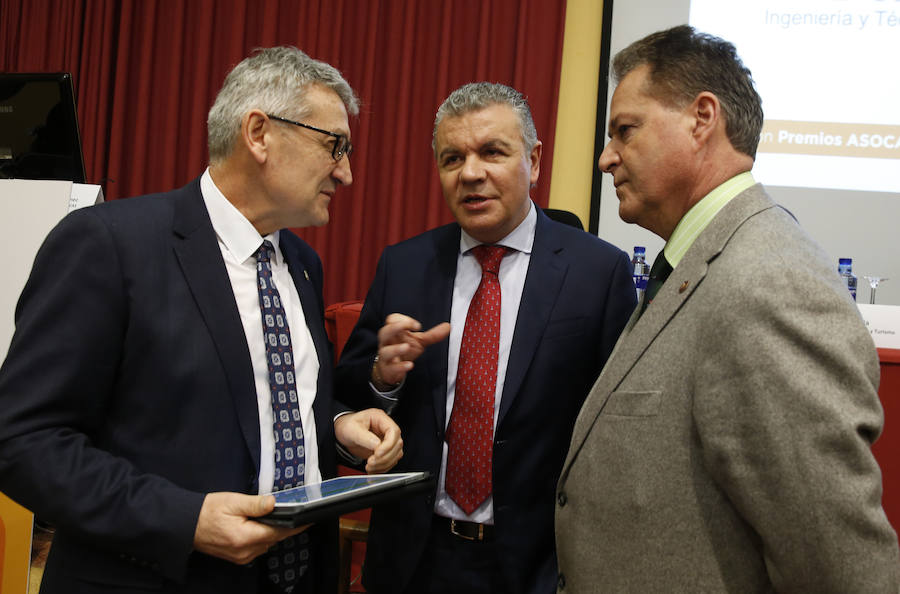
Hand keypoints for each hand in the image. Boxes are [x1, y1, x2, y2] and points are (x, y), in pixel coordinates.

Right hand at [193, 492, 308, 564]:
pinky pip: (257, 547)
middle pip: (274, 538)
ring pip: (267, 543)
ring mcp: (241, 557)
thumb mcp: (233, 502)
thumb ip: (255, 504)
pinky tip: (260, 526)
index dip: (295, 525)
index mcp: (245, 537)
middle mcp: (245, 552)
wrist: (186, 525)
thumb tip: (274, 503)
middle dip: (284, 526)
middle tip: (293, 512)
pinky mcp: (238, 557)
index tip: (308, 519)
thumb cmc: (208, 511)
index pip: (279, 532)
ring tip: (273, 517)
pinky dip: (262, 537)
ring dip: (272, 531)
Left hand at [334, 408, 403, 472]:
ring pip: (396, 454)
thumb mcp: (352, 429)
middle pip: (397, 444)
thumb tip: (377, 445)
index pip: (394, 431)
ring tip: (369, 467)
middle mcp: (386, 429)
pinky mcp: (385, 451)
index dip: (388, 444)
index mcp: (380, 418)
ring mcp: (387, 440)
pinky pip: (390, 461)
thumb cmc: (347, 426)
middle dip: (385, 457)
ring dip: (384, 464)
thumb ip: (364, 437)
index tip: (377, 453)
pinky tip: (372, 469)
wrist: (343, 433)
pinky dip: (382, 468)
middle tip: (371, 462)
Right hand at [374, 314, 450, 387]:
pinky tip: (410, 365)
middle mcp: (387, 343)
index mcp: (393, 332)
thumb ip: (432, 335)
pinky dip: (400, 367)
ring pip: (385, 351)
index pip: (392, 320)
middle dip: (394, 328)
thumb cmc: (404, 351)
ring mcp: (386, 357)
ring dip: (396, 349)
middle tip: (408, 328)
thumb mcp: (419, 342)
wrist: (390, 370)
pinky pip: (391, 368)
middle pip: (384, 332)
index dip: (403, 320)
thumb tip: (448, 326)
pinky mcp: (388, 370)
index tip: (418, 326)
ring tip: (407, 347)